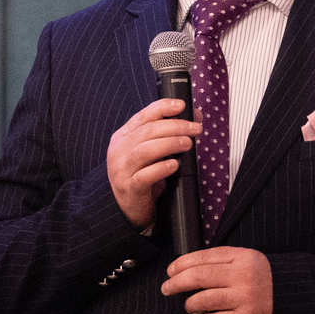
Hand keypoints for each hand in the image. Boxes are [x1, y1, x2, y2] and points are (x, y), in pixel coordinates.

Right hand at [106, 99, 201, 229]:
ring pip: (145, 150)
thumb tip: (193, 118)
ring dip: (170, 144)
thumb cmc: (140, 176)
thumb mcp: (149, 152)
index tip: (181, 105)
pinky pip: (145, 176)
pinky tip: (174, 165)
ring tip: (187, 144)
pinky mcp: (129, 188)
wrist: (126, 208)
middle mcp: (119, 151)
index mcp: (123, 137)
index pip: (142, 116)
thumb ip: (165, 135)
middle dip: (175, 126)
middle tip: (194, 128)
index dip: (162, 108)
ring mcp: (122, 169)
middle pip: (147, 131)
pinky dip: (161, 168)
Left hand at [161, 247, 272, 313]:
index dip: (182, 263)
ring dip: (190, 304)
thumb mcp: (251, 261)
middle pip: (198, 276)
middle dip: (176, 282)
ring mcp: (244, 298)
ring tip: (191, 305)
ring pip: (202, 300)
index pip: (204, 257)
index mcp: (242, 258)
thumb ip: (225, 261)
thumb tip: (190, 267)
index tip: (171, 270)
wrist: (301, 302)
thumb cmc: (270, 282)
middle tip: (167, 287)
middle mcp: (242, 276)